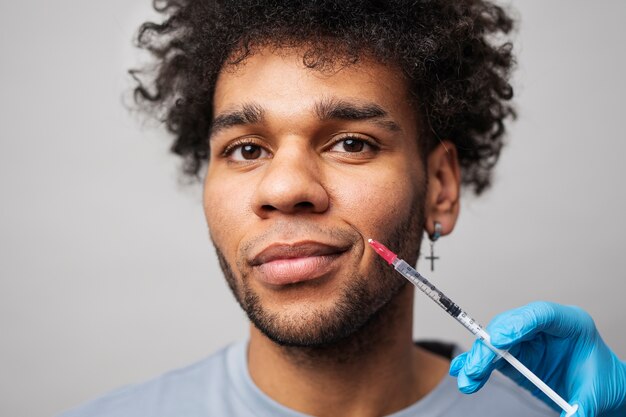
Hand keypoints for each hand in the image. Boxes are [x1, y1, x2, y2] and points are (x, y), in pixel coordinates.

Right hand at [449, 301, 625, 416]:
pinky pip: (492, 356)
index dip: (518, 324)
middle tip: (476, 367)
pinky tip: (463, 371)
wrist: (600, 391)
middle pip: (510, 327)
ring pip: (495, 341)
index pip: (542, 314)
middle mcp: (543, 328)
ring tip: (467, 378)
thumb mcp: (595, 395)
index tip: (500, 341)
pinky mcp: (516, 355)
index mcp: (571, 323)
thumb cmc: (603, 384)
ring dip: (478, 359)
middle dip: (489, 347)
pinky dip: (477, 364)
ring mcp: (527, 340)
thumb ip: (581, 408)